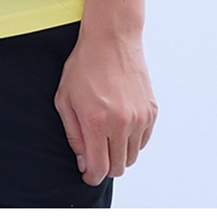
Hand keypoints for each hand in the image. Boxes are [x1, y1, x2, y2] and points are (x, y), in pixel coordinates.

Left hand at [54, 27, 157, 185]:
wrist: (111, 39)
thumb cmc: (84, 66)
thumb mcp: (64, 98)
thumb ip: (73, 134)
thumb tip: (84, 162)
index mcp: (96, 120)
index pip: (100, 168)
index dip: (92, 176)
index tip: (88, 174)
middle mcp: (121, 122)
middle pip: (118, 167)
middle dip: (104, 166)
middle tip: (95, 154)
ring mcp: (140, 118)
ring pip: (131, 156)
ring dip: (118, 153)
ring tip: (105, 134)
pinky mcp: (152, 112)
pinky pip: (143, 141)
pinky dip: (131, 140)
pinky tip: (119, 123)